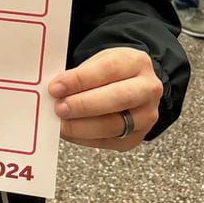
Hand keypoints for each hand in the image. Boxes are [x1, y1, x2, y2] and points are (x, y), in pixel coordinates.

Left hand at [48, 48, 163, 150]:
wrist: (131, 85)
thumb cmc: (110, 71)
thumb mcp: (98, 61)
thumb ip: (80, 74)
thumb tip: (56, 90)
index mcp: (137, 62)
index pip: (108, 69)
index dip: (80, 79)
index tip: (56, 87)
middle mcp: (148, 89)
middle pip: (118, 98)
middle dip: (84, 105)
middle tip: (59, 108)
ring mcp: (146, 116)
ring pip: (115, 125)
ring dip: (82, 126)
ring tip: (60, 122)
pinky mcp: (137, 137)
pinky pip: (110, 141)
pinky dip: (85, 138)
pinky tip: (69, 131)